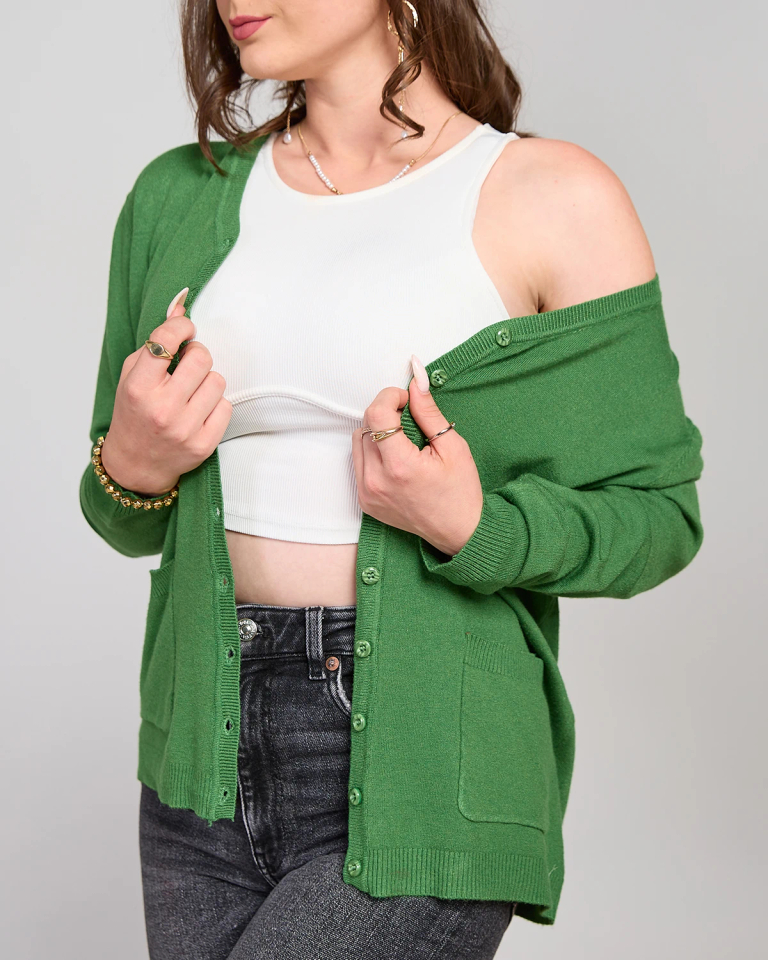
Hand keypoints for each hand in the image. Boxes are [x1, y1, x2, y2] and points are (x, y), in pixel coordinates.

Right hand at [100, 287, 232, 496]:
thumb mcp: (133, 375)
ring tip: (191, 392)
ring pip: (218, 381)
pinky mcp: (204, 445)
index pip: (166, 340)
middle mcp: (161, 409)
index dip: (181, 328)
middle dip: (197, 356)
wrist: (136, 464)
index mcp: (138, 387)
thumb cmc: (134, 413)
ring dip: (207, 382)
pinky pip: (226, 406)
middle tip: (187, 366)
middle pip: (201, 358)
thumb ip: (156, 342)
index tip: (185, 330)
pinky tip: (199, 412)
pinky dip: (216, 405)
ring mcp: (184, 429)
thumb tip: (181, 308)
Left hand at [351, 355, 483, 556]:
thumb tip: (415, 380)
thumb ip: (428, 412)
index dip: (390, 397)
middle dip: (386, 415)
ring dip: (377, 433)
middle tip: (411, 424)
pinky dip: (374, 452)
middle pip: (365, 425)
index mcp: (400, 467)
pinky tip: (396, 461)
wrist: (459, 532)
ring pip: (358, 441)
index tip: (406, 401)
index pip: (376, 414)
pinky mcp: (364, 501)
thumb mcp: (452, 446)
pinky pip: (358, 462)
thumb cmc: (460, 492)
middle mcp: (376, 481)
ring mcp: (367, 493)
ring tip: (404, 444)